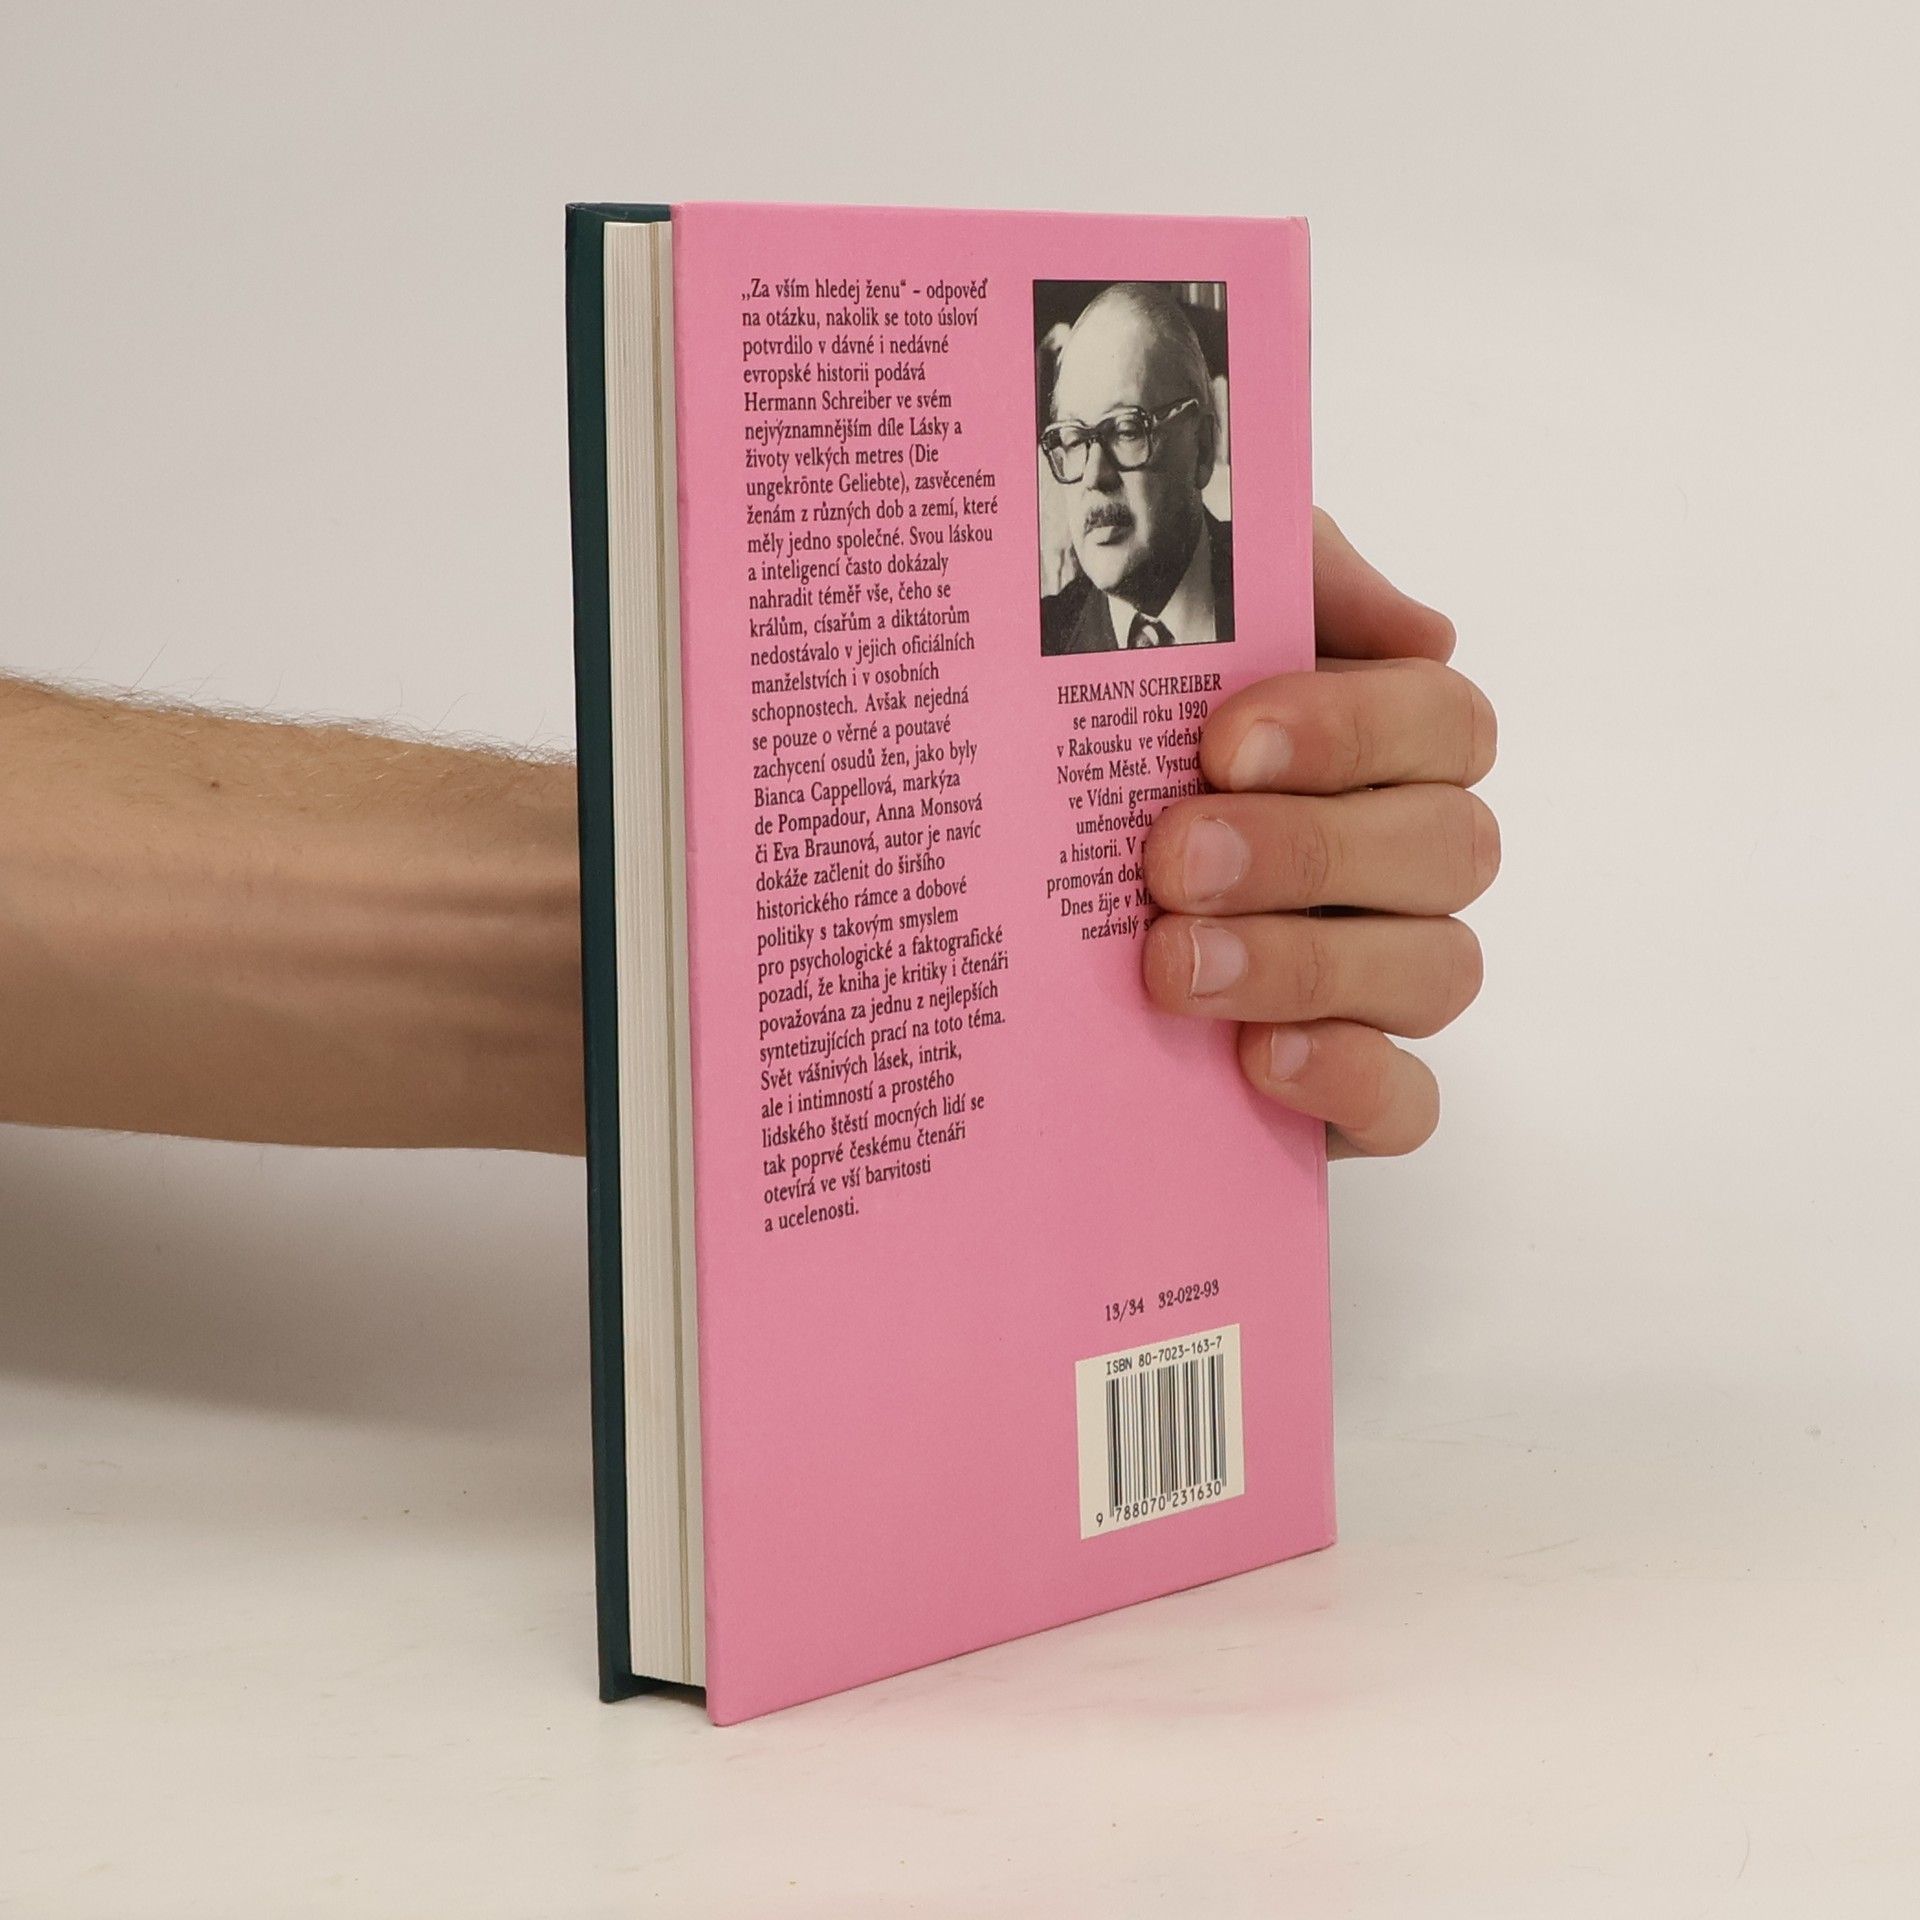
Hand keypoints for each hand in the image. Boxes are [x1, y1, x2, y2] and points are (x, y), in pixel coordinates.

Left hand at [1140, 510, 1498, 1156]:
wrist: (995, 913)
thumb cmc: (1099, 749)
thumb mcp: (1162, 630)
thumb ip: (1271, 583)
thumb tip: (1414, 625)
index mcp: (1378, 746)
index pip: (1442, 724)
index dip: (1353, 731)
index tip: (1223, 741)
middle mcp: (1400, 862)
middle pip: (1449, 847)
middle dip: (1309, 850)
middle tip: (1171, 857)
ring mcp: (1381, 982)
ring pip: (1438, 971)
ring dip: (1308, 963)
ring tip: (1174, 963)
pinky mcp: (1348, 1093)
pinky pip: (1409, 1105)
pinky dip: (1350, 1080)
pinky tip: (1259, 1061)